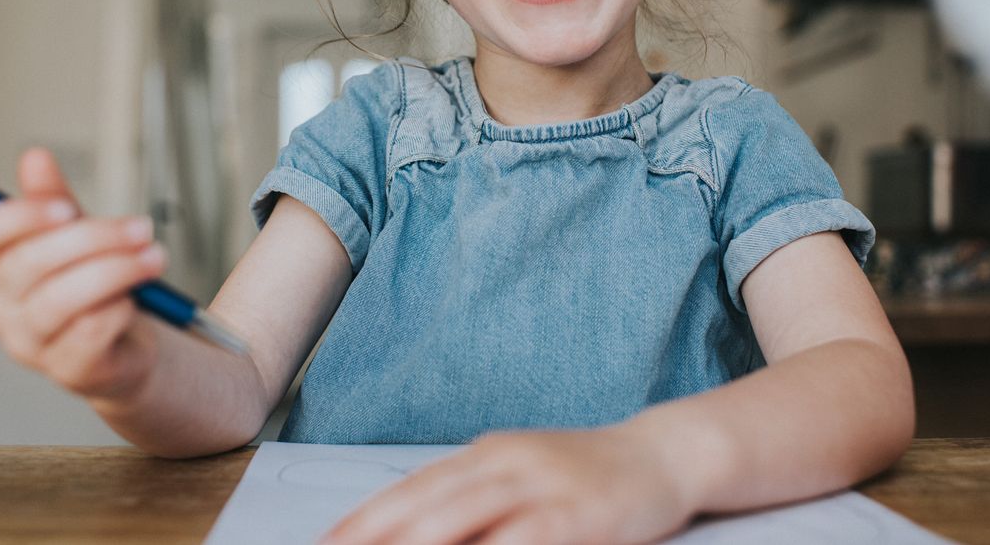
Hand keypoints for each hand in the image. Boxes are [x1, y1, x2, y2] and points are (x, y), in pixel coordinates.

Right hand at [0, 147, 164, 401]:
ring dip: (116, 271)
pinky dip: (118, 309)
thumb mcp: (75, 236)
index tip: (67, 207)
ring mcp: (30, 343)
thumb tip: (34, 157)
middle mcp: (2, 307)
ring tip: (154, 257)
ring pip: (60, 300)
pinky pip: (89, 333)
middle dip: (93, 238)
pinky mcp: (67, 370)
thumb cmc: (95, 287)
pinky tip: (135, 299)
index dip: (19, 217)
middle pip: (29, 263)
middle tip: (141, 227)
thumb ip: (54, 200)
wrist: (128, 346)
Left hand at [322, 424, 694, 544]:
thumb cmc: (586, 477)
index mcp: (484, 456)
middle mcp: (503, 463)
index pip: (408, 491)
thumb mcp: (523, 480)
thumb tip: (417, 533)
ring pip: (460, 518)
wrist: (664, 454)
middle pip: (422, 505)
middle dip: (372, 538)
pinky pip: (524, 538)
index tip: (326, 544)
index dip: (362, 521)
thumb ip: (474, 506)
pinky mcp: (578, 512)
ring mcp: (540, 483)